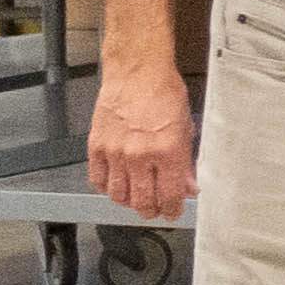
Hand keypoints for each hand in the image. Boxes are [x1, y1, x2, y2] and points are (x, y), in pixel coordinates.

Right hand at [87, 57, 195, 222]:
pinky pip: (97, 179)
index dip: (172, 210)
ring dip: (129, 202)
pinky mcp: (96, 146)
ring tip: (137, 199)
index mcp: (167, 151)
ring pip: (118, 196)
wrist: (137, 72)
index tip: (173, 212)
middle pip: (142, 201)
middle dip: (151, 210)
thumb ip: (186, 162)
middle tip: (156, 209)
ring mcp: (115, 152)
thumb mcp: (187, 128)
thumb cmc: (164, 93)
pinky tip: (117, 185)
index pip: (169, 196)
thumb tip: (188, 187)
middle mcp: (139, 155)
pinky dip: (107, 188)